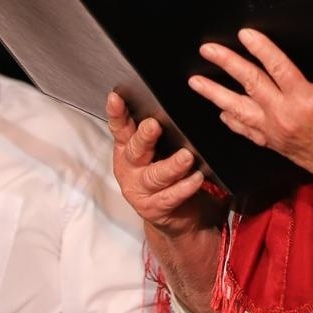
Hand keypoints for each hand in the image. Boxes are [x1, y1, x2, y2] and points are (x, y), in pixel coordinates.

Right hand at [106, 91, 219, 236]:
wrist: (176, 216)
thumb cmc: (168, 173)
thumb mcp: (159, 149)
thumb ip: (159, 130)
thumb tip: (174, 100)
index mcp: (127, 148)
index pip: (120, 127)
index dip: (117, 112)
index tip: (116, 97)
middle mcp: (130, 168)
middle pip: (135, 149)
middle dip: (144, 137)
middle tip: (154, 125)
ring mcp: (140, 189)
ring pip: (155, 175)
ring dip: (171, 165)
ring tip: (186, 157)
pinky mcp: (155, 208)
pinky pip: (170, 196)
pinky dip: (184, 187)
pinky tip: (196, 179)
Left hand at [187, 28, 312, 189]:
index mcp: (304, 100)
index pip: (276, 67)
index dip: (260, 48)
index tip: (244, 34)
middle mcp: (284, 115)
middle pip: (250, 83)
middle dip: (226, 64)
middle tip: (207, 50)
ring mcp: (275, 132)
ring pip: (239, 108)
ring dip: (215, 94)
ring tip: (196, 82)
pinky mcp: (274, 144)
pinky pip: (246, 131)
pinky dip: (232, 120)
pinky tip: (222, 112)